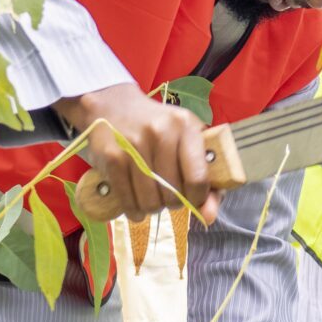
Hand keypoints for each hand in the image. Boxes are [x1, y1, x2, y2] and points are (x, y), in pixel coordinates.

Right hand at [54, 82, 218, 222]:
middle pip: (173, 194)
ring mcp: (134, 145)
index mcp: (186, 126)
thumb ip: (205, 179)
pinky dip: (133, 210)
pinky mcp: (112, 157)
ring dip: (153, 208)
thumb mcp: (186, 141)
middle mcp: (161, 132)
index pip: (198, 178)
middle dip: (173, 202)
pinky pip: (127, 200)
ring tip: (152, 197)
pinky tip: (136, 205)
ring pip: (150, 201)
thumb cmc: (158, 128)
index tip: (193, 198)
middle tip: (168, 193)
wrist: (114, 106)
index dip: (198, 198)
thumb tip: (209, 215)